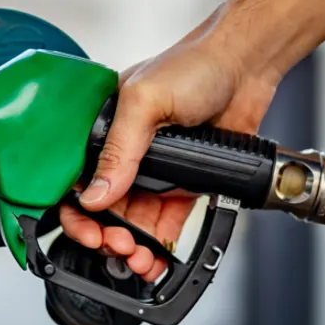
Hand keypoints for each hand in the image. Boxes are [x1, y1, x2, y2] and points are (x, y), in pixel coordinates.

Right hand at [57, 25, 279, 281]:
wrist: (247, 65)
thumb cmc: (195, 65)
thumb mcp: (144, 101)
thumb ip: (119, 150)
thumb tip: (95, 195)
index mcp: (105, 130)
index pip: (77, 181)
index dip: (78, 214)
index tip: (90, 234)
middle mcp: (127, 153)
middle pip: (105, 210)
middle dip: (106, 236)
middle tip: (119, 248)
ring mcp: (157, 169)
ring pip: (134, 222)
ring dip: (132, 247)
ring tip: (140, 260)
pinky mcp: (186, 182)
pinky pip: (166, 223)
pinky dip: (159, 245)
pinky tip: (158, 259)